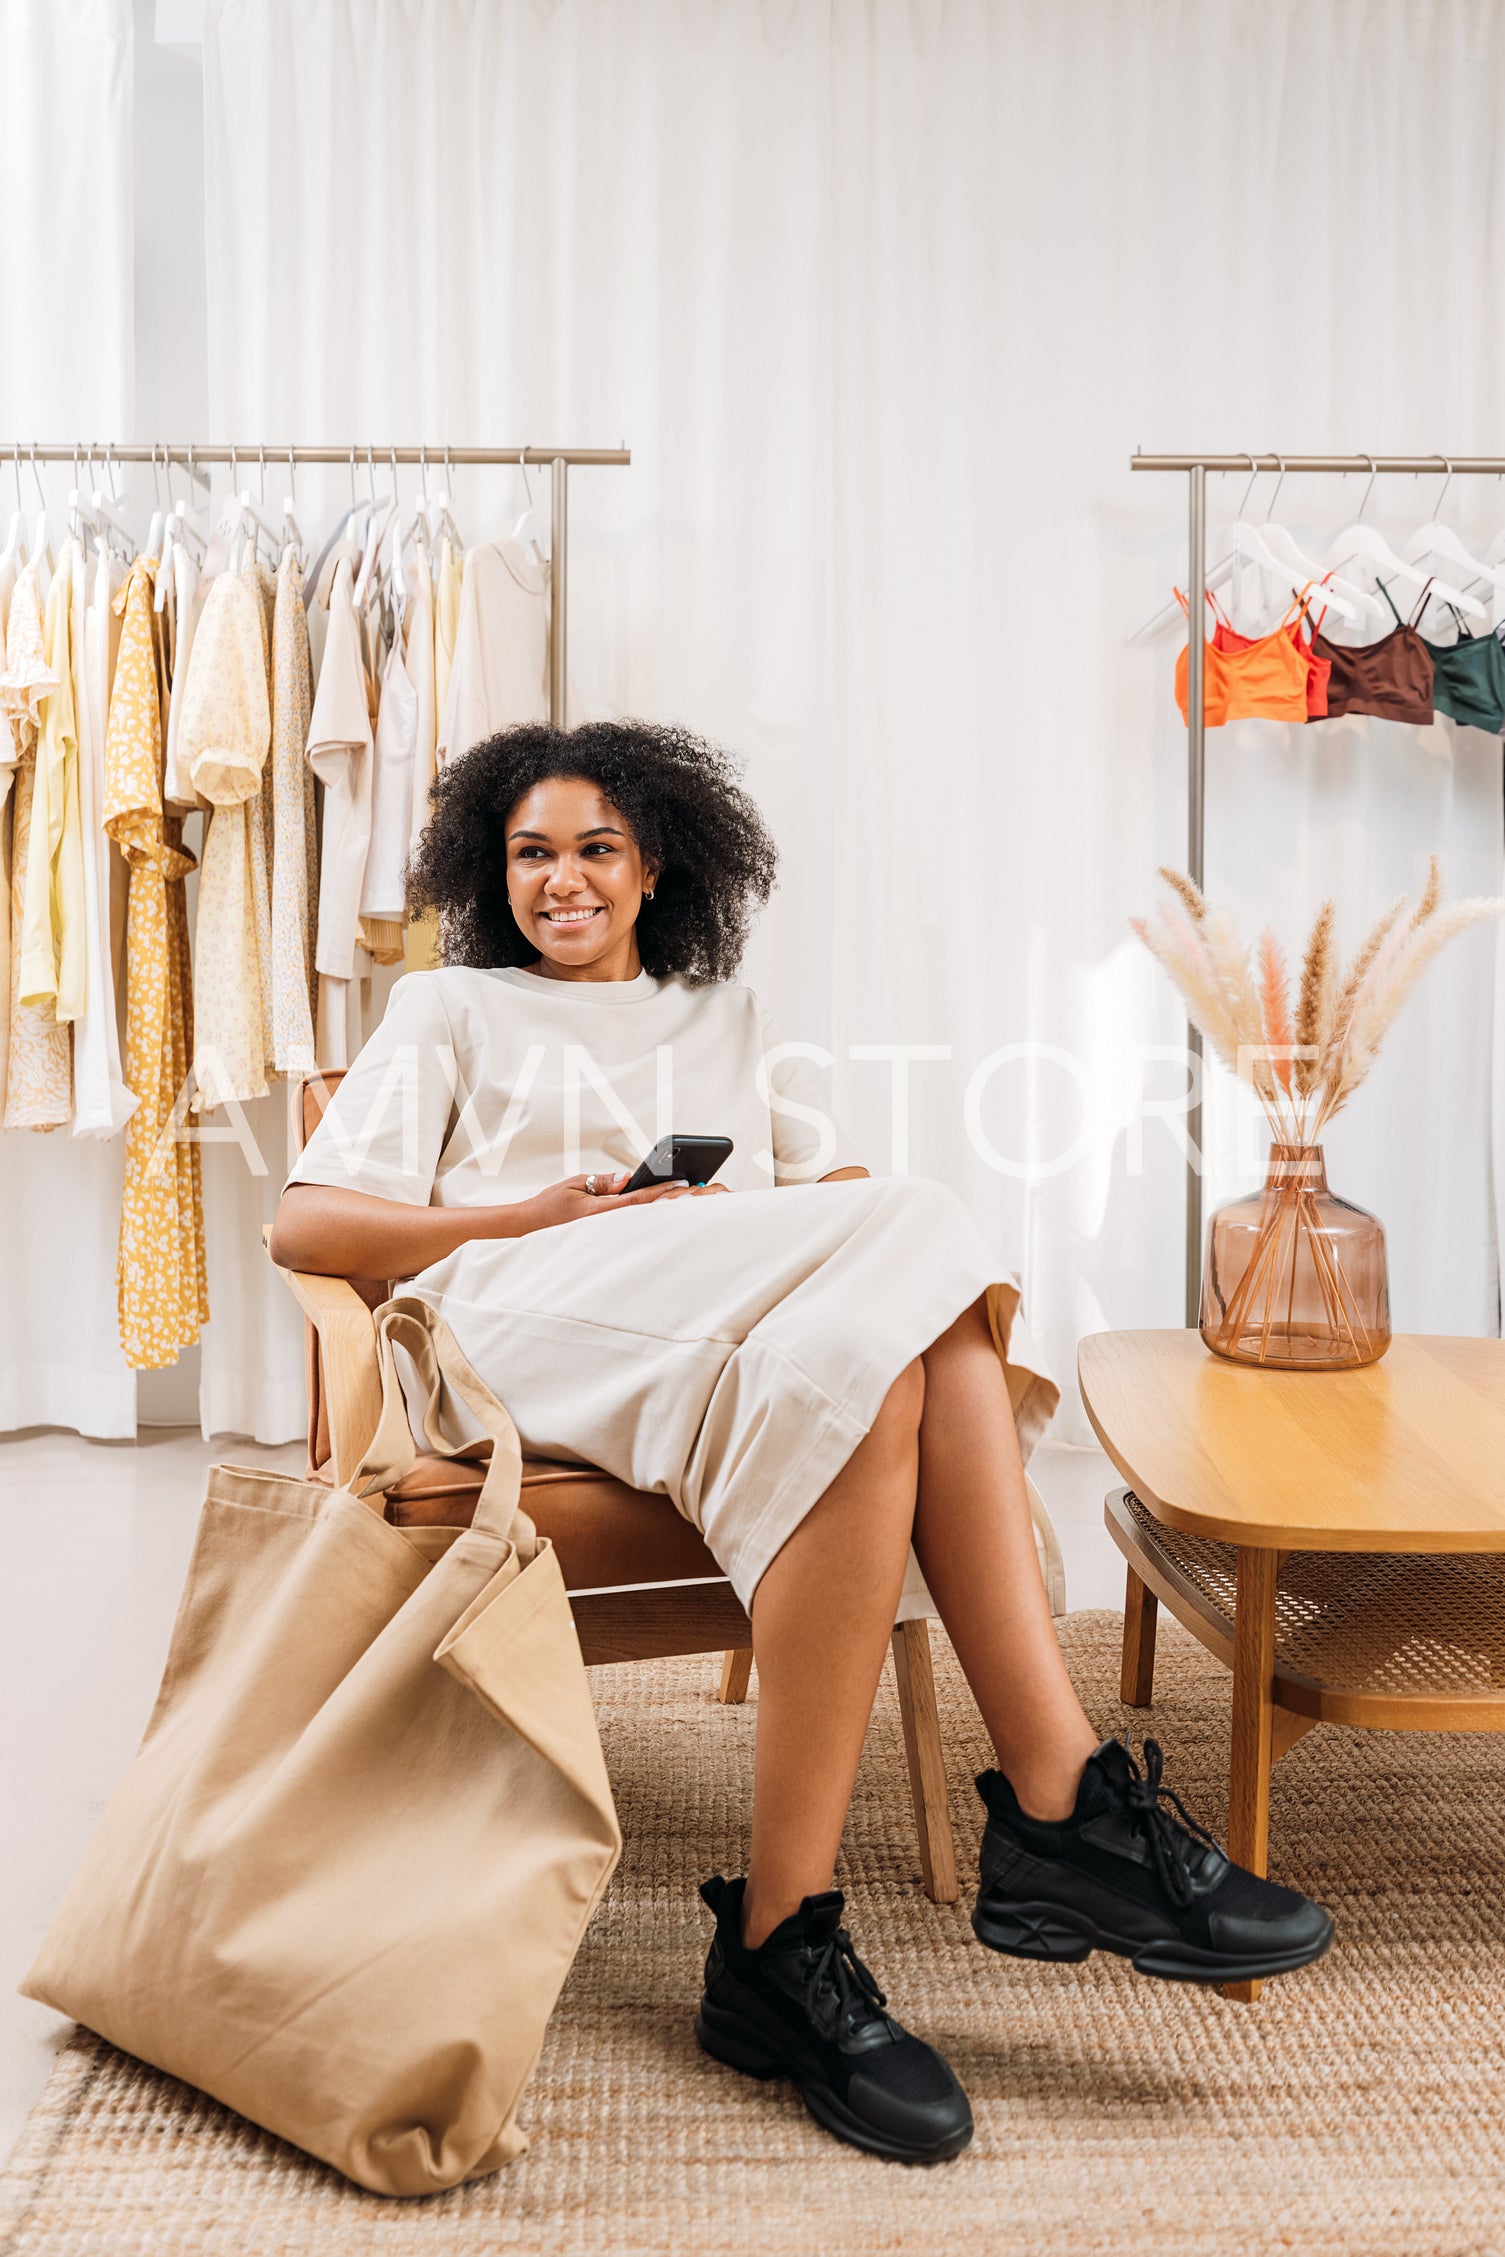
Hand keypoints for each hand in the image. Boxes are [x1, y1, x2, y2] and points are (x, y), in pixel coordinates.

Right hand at [519, 1173, 729, 1232]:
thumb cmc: (551, 1206)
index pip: (639, 1199)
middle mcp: (610, 1225)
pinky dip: (667, 1217)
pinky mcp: (612, 1236)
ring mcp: (612, 1233)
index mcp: (600, 1212)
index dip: (664, 1191)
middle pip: (655, 1211)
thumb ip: (602, 1183)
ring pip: (654, 1220)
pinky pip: (644, 1226)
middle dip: (685, 1200)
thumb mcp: (573, 1186)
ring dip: (682, 1209)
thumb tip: (628, 1179)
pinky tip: (687, 1210)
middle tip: (716, 1191)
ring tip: (711, 1198)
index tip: (689, 1182)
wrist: (529, 1230)